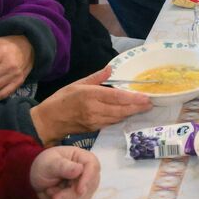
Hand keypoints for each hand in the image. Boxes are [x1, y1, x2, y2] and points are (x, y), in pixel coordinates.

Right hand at [29, 67, 152, 142]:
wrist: (48, 121)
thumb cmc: (61, 100)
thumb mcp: (77, 84)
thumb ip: (96, 77)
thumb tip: (110, 68)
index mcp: (89, 95)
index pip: (116, 97)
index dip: (132, 98)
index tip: (145, 97)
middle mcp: (94, 109)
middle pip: (121, 110)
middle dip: (137, 107)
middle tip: (150, 104)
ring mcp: (94, 121)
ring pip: (118, 118)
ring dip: (131, 113)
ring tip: (143, 108)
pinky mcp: (93, 129)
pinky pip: (111, 123)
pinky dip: (121, 118)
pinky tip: (128, 114)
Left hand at [30, 146, 100, 198]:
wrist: (36, 181)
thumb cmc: (44, 166)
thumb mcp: (49, 164)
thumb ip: (63, 166)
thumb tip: (79, 169)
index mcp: (83, 159)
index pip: (93, 166)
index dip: (88, 179)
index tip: (79, 190)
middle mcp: (88, 174)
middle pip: (89, 187)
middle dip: (70, 195)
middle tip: (54, 197)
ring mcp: (86, 188)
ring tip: (51, 193)